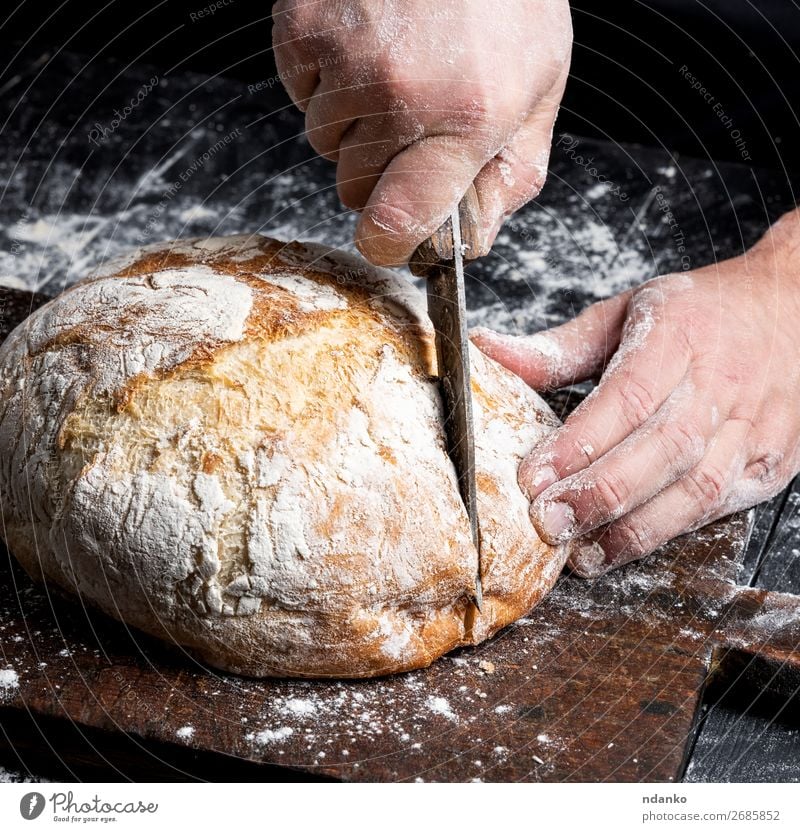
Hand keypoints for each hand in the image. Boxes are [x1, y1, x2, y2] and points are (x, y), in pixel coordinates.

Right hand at [272, 0, 571, 264]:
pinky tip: (362, 45)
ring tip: (391, 70)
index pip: (396, 224)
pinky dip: (323, 80)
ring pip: (323, 144)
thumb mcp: (541, 84)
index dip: (388, 244)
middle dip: (379, 172)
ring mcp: (346, 60)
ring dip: (351, 124)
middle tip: (411, 122)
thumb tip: (474, 238)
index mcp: (467, 119)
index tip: (391, 240)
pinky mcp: (304, 28)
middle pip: (355, 188)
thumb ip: (514, 172)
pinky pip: (298, 92)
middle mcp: (400, 95)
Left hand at [472, 208, 799, 576]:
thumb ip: (556, 346)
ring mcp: (753, 426)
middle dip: (599, 495)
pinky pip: (721, 505)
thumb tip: (485, 353)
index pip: (626, 398)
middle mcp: (720, 383)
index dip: (578, 444)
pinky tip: (628, 545)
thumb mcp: (627, 312)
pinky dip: (672, 530)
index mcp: (678, 336)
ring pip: (696, 488)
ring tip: (582, 553)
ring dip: (634, 529)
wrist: (795, 311)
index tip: (532, 477)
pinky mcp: (771, 462)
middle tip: (548, 524)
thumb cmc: (703, 313)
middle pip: (662, 450)